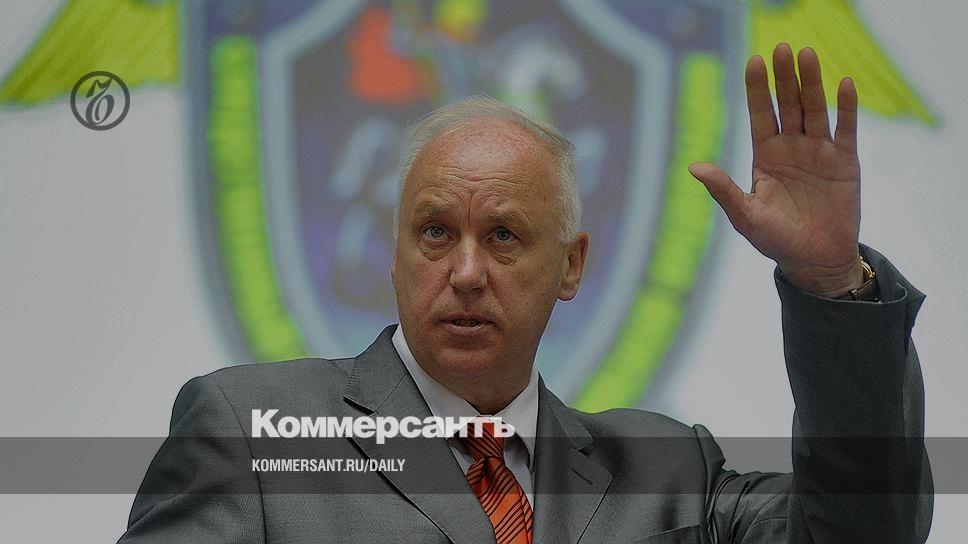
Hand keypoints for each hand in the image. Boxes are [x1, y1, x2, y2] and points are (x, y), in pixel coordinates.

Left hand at [689, 43, 863, 297]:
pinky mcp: (845, 162)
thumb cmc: (776, 240)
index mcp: (766, 155)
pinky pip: (846, 129)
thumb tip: (693, 167)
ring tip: (808, 55)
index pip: (760, 113)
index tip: (754, 61)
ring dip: (812, 83)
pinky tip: (845, 84)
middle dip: (784, 77)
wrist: (815, 261)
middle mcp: (792, 147)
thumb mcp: (745, 216)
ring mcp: (819, 152)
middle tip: (782, 47)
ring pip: (816, 109)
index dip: (758, 88)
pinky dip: (847, 107)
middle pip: (788, 104)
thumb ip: (723, 190)